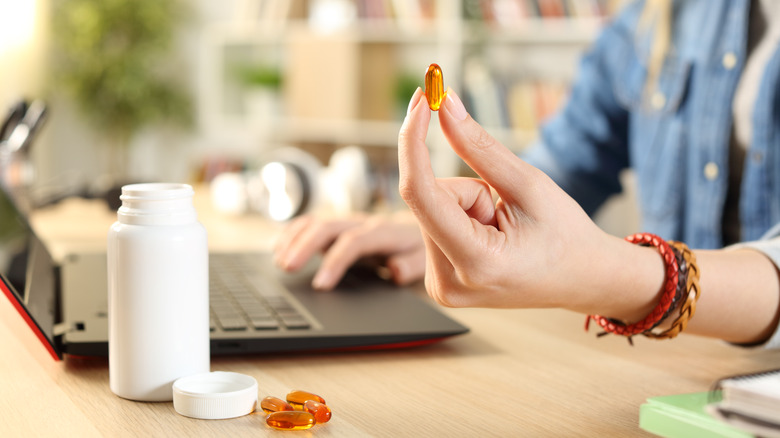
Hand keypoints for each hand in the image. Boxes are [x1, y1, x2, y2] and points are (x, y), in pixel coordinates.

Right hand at [273, 212, 425, 289]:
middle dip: (304, 246)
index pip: (355, 242)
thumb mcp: (425, 258)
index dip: (335, 261)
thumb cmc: (422, 246)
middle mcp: (363, 222)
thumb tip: (394, 270)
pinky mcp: (339, 225)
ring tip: (278, 260)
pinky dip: (293, 233)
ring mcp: (348, 222)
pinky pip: (312, 224)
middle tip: (286, 268)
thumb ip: (412, 265)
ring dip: (294, 239)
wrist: (426, 223)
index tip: (320, 285)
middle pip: (328, 227)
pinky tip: (276, 246)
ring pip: (316, 222)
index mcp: (384, 232)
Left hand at [398, 87, 658, 314]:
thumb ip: (478, 145)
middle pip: (430, 199)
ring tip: (504, 228)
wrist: (583, 280)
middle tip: (506, 210)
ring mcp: (440, 287)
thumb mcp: (528, 183)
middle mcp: (446, 283)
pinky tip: (492, 238)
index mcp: (475, 262)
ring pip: (431, 210)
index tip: (420, 101)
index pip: (419, 194)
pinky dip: (460, 220)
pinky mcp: (438, 282)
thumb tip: (444, 105)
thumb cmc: (565, 235)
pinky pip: (434, 226)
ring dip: (465, 206)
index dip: (414, 142)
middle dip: (466, 189)